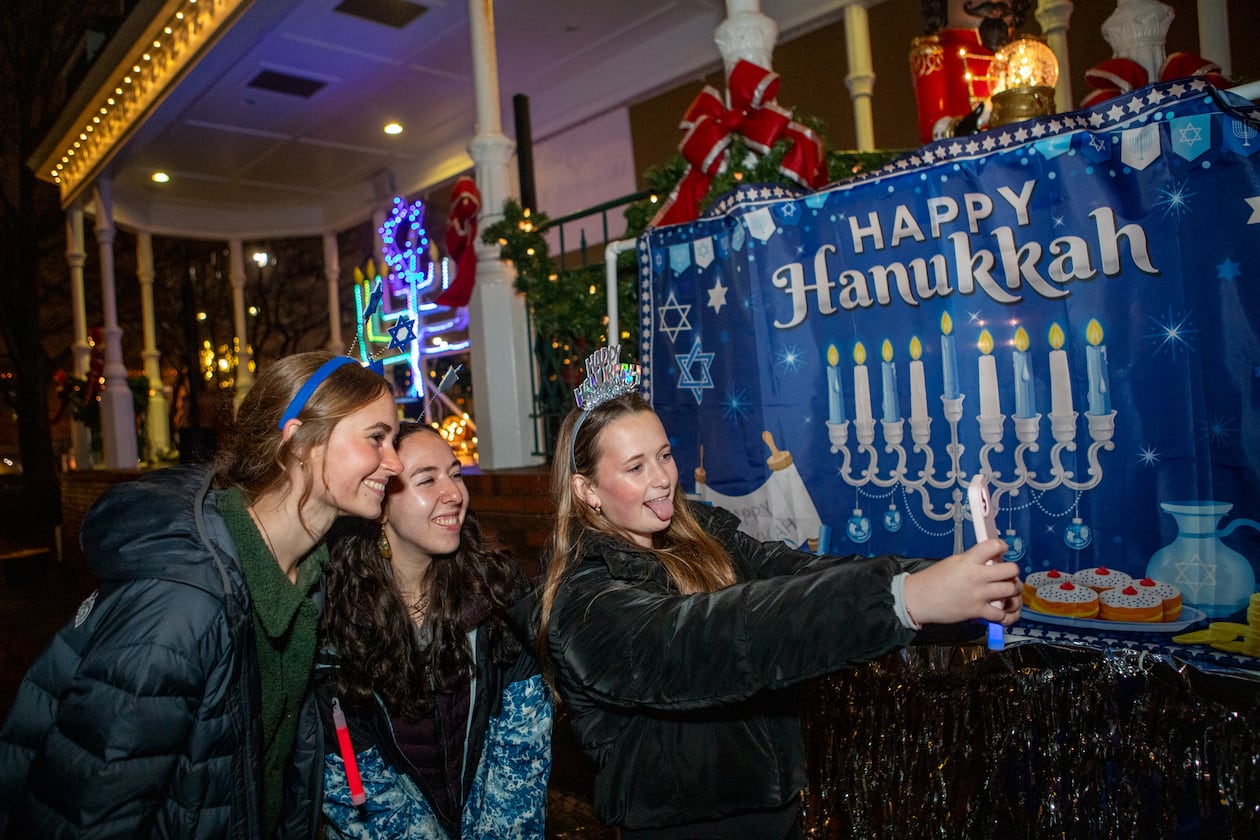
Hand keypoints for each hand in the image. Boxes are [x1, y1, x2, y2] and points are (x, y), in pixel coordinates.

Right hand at [903, 538, 1021, 626]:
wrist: (918, 599)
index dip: (1002, 546)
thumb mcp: (953, 562)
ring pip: (1011, 590)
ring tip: (1010, 593)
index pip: (993, 546)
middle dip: (1013, 572)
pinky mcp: (976, 611)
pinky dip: (1006, 615)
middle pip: (1011, 570)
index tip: (1003, 549)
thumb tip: (991, 562)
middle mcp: (976, 576)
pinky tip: (1004, 612)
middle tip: (1009, 575)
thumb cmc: (933, 580)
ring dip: (1014, 592)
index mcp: (968, 561)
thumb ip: (972, 560)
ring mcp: (978, 594)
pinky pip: (1001, 615)